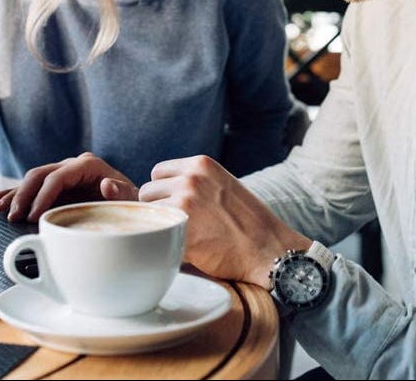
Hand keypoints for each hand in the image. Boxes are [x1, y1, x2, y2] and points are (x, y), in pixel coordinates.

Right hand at [0, 152, 138, 222]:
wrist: (133, 202)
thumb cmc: (132, 202)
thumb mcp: (131, 198)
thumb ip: (121, 192)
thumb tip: (106, 185)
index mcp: (88, 165)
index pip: (57, 177)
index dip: (42, 196)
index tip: (33, 216)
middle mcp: (73, 165)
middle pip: (39, 174)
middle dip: (23, 195)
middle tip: (13, 217)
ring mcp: (63, 172)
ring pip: (32, 179)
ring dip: (14, 194)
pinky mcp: (57, 184)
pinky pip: (32, 186)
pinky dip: (14, 192)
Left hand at [139, 156, 308, 287]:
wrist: (268, 250)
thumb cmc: (248, 222)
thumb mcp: (223, 184)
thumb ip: (195, 181)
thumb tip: (160, 189)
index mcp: (201, 165)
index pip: (158, 172)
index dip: (164, 191)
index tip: (176, 205)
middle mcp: (190, 179)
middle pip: (147, 191)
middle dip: (158, 208)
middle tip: (178, 224)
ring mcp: (184, 203)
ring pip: (147, 214)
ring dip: (159, 226)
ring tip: (183, 236)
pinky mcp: (181, 230)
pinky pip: (156, 236)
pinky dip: (165, 244)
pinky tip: (185, 249)